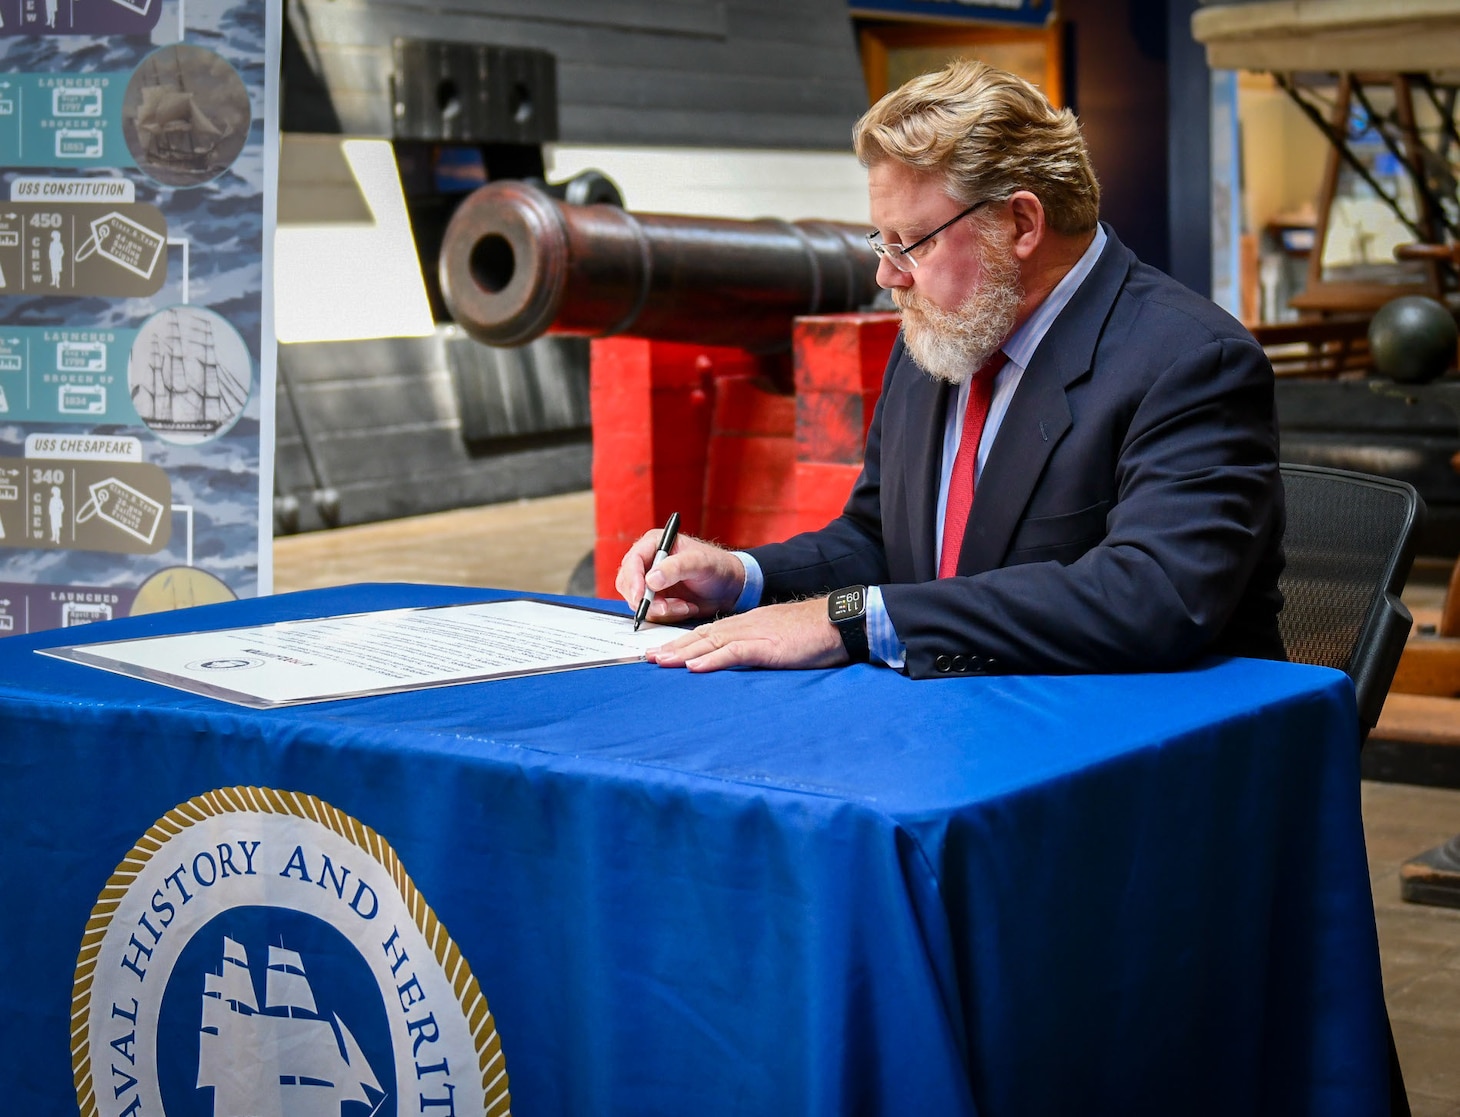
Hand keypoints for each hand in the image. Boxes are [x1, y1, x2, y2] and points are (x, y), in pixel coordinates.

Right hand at [617, 530, 746, 623]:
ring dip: (661, 609)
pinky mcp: (655, 599)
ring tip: (685, 606)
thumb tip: (650, 580)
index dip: (633, 579)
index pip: (632, 561)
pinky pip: (650, 612)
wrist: (729, 587)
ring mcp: (650, 582)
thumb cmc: (717, 566)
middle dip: (646, 600)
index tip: (641, 596)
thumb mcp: (700, 562)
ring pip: (638, 601)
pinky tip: (685, 607)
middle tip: (667, 608)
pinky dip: (667, 615)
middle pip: (628, 583)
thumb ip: (676, 567)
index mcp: (655, 544)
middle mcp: (648, 562)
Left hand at [646, 598, 847, 671]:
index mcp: (747, 623)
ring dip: (683, 654)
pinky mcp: (767, 646)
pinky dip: (711, 660)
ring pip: (711, 643)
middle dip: (673, 648)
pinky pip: (734, 652)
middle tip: (647, 658)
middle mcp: (744, 625)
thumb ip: (757, 646)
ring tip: (660, 662)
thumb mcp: (778, 638)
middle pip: (701, 637)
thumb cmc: (813, 632)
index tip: (661, 652)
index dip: (682, 643)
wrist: (839, 620)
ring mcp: (754, 634)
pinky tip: (694, 667)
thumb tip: (740, 659)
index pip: (707, 632)